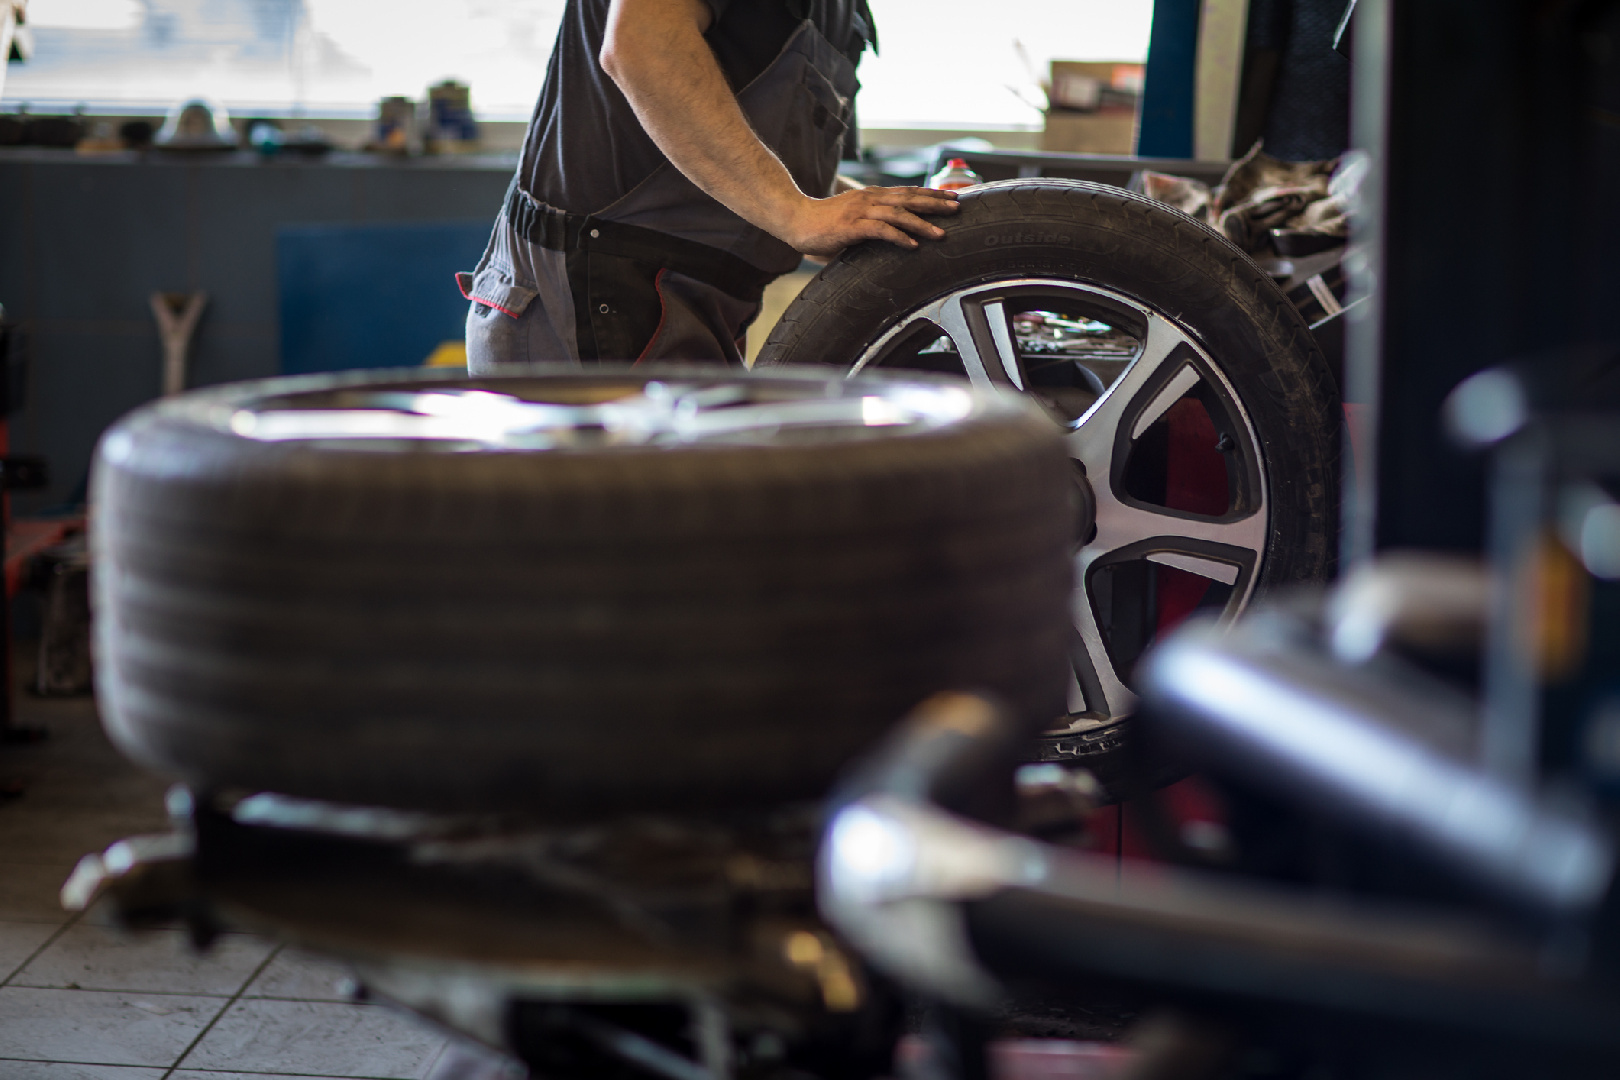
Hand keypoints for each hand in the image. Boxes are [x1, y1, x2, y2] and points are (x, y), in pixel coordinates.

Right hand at [782, 186, 961, 256]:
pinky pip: (880, 230)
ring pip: (899, 214)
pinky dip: (898, 237)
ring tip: (941, 233)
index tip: (952, 198)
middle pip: (909, 198)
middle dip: (936, 203)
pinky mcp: (852, 226)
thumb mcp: (854, 219)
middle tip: (958, 208)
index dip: (931, 194)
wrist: (796, 220)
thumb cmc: (823, 224)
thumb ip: (873, 223)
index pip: (908, 192)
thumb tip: (892, 236)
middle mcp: (870, 199)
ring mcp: (861, 211)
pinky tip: (912, 246)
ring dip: (922, 224)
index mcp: (872, 195)